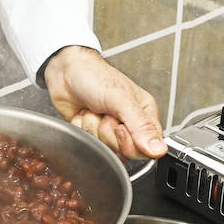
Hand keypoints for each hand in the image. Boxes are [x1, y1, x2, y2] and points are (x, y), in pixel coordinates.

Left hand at [43, 45, 166, 159]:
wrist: (65, 72)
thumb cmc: (94, 75)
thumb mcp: (120, 98)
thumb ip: (140, 125)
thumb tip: (158, 149)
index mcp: (144, 114)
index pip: (147, 148)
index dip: (130, 142)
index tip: (120, 126)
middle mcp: (130, 124)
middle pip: (125, 151)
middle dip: (109, 132)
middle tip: (105, 113)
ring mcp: (110, 130)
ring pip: (106, 148)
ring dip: (93, 128)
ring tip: (93, 109)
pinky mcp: (93, 133)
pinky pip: (90, 144)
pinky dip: (83, 129)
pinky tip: (83, 115)